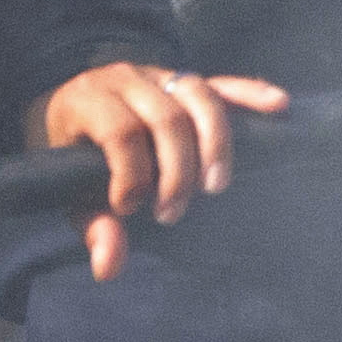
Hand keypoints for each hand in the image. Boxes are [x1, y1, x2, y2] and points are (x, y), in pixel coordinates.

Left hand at [26, 61, 283, 283]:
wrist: (63, 111)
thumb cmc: (67, 155)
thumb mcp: (65, 191)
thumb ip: (91, 225)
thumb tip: (110, 267)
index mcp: (88, 101)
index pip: (121, 132)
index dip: (131, 174)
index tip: (129, 208)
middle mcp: (125, 79)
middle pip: (166, 119)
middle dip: (176, 172)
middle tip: (172, 213)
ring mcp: (158, 74)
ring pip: (199, 97)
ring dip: (215, 144)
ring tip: (216, 186)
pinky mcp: (183, 78)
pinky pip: (221, 83)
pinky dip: (250, 93)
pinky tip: (278, 106)